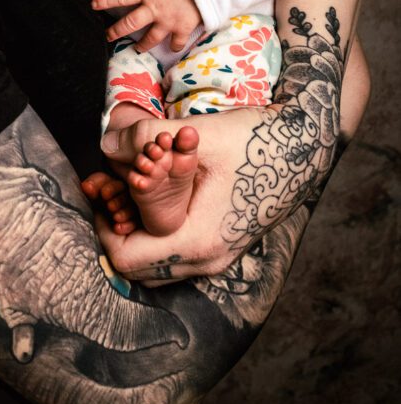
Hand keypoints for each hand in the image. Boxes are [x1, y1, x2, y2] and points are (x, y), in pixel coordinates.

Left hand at [92, 0, 202, 52]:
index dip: (105, 1)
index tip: (93, 6)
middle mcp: (153, 8)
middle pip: (129, 23)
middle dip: (116, 31)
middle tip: (108, 37)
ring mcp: (167, 21)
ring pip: (150, 38)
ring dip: (143, 45)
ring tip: (138, 50)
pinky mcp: (182, 28)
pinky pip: (176, 42)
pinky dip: (174, 46)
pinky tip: (172, 48)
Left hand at [95, 107, 281, 283]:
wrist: (306, 145)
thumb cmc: (256, 140)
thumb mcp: (197, 135)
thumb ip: (147, 138)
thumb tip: (106, 145)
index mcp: (199, 241)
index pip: (127, 258)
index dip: (102, 226)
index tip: (98, 191)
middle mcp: (208, 259)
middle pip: (138, 268)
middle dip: (116, 228)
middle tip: (107, 190)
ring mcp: (218, 256)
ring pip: (157, 263)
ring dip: (135, 230)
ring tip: (128, 189)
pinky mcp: (223, 244)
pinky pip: (175, 252)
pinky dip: (156, 230)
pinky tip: (155, 194)